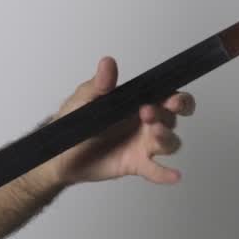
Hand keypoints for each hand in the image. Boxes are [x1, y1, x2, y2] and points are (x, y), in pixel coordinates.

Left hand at [48, 56, 195, 185]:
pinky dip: (166, 173)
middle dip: (170, 115)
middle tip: (150, 114)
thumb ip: (100, 84)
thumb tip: (107, 63)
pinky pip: (156, 170)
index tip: (172, 99)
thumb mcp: (85, 99)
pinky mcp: (136, 164)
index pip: (169, 96)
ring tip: (153, 135)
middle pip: (172, 118)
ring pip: (168, 142)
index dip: (178, 98)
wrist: (60, 153)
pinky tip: (173, 175)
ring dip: (166, 138)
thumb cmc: (74, 121)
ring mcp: (143, 144)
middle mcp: (146, 123)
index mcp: (138, 102)